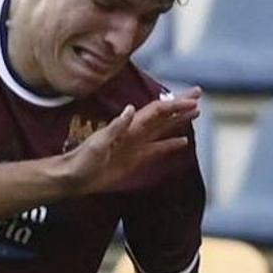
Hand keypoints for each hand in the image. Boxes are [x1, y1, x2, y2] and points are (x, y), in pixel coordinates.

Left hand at [61, 89, 201, 195]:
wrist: (72, 177)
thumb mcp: (98, 144)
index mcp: (128, 127)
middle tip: (200, 94)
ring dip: (179, 121)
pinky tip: (183, 142)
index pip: (156, 111)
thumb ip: (115, 127)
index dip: (175, 104)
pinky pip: (157, 150)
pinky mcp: (135, 159)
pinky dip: (170, 145)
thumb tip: (130, 109)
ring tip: (197, 112)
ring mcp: (136, 145)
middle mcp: (135, 133)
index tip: (193, 101)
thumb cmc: (82, 160)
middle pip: (163, 115)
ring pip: (163, 129)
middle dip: (180, 105)